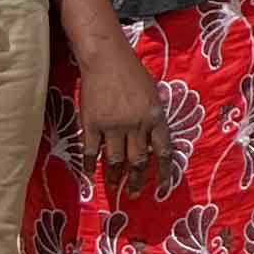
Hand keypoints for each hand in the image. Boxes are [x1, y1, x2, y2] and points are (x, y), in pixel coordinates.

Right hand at [75, 37, 173, 195]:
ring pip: (115, 160)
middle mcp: (136, 124)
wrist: (107, 60)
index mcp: (155, 117)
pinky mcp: (92, 124)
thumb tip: (153, 143)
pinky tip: (90, 174)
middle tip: (133, 194)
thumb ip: (154, 119)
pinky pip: (91, 151)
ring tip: (114, 187)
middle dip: (136, 180)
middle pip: (138, 160)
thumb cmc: (133, 74)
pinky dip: (91, 165)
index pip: (163, 151)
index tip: (162, 187)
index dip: (163, 172)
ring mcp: (113, 125)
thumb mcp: (153, 96)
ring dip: (115, 176)